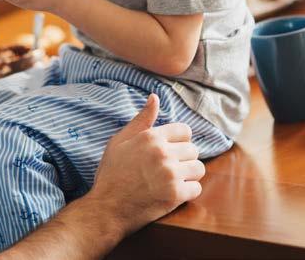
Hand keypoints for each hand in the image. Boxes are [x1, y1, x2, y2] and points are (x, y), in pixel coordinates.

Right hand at [89, 93, 203, 235]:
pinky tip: (175, 193)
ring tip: (175, 179)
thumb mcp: (120, 140)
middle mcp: (163, 153)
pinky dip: (188, 192)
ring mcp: (170, 174)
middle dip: (184, 158)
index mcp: (151, 137)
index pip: (185, 130)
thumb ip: (142, 119)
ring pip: (198, 168)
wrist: (107, 208)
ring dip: (189, 174)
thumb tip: (155, 97)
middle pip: (193, 149)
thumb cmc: (112, 172)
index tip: (171, 150)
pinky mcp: (175, 195)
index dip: (179, 140)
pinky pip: (197, 188)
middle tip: (171, 167)